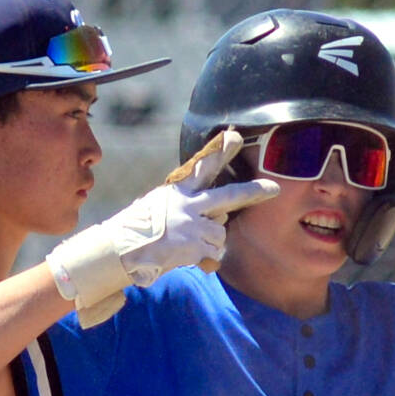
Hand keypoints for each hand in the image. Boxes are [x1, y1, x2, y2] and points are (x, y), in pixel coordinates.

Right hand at [46, 130, 277, 326]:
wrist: (121, 250)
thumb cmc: (137, 229)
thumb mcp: (158, 205)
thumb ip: (184, 204)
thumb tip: (214, 214)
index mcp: (178, 191)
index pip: (203, 167)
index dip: (221, 151)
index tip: (236, 136)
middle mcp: (188, 206)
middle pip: (229, 196)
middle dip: (254, 192)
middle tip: (273, 189)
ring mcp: (192, 226)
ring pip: (220, 233)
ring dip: (211, 241)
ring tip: (189, 244)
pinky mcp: (193, 247)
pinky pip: (214, 253)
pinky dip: (207, 259)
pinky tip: (189, 257)